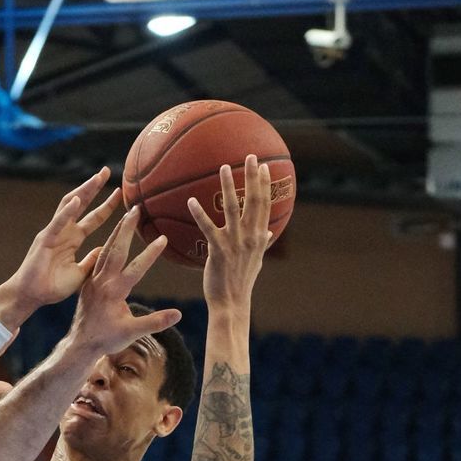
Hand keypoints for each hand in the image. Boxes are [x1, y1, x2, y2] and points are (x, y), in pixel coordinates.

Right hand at [0, 168, 123, 328]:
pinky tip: (78, 200)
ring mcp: (54, 233)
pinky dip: (67, 212)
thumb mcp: (79, 273)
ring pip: (69, 206)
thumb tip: (103, 250)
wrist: (31, 296)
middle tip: (106, 170)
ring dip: (83, 191)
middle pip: (82, 204)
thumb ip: (91, 260)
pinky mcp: (44, 240)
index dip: (106, 206)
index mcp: (73, 239)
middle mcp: (64, 231)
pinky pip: (57, 223)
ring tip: (96, 178)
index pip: (93, 218)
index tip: (121, 193)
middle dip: (94, 187)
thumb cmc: (51, 287)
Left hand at [66, 207, 180, 359]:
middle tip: (135, 209)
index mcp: (114, 292)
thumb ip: (155, 322)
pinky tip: (112, 239)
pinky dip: (106, 246)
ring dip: (116, 232)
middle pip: (115, 250)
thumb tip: (179, 314)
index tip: (163, 238)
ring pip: (105, 250)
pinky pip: (97, 259)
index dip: (150, 254)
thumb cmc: (106, 340)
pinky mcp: (88, 283)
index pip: (135, 269)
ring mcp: (93, 280)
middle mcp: (102, 282)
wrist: (80, 344)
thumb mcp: (132, 333)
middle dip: (125, 229)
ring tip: (126, 216)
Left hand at [188, 155, 272, 312]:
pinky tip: (191, 200)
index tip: (263, 166)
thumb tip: (268, 233)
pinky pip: (208, 228)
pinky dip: (200, 214)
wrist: (231, 303)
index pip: (264, 206)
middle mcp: (250, 237)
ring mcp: (235, 243)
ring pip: (233, 208)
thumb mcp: (256, 262)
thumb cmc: (241, 283)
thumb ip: (261, 244)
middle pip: (254, 201)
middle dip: (253, 177)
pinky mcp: (219, 251)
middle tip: (250, 156)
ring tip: (224, 168)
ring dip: (229, 186)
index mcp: (258, 238)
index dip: (264, 185)